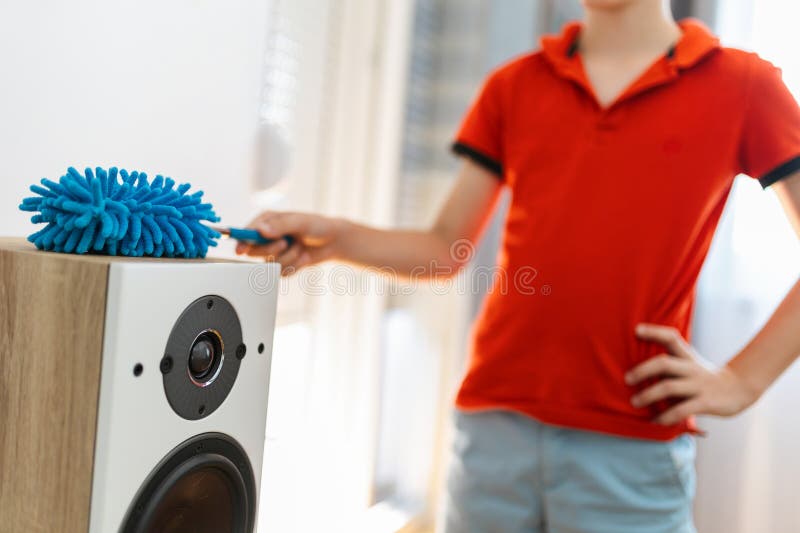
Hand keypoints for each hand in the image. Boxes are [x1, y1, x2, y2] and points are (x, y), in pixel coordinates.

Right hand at [235, 211, 342, 274]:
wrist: (333, 241)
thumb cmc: (317, 226)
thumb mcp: (300, 222)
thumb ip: (280, 226)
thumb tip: (260, 230)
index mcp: (266, 220)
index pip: (246, 232)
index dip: (241, 241)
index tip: (241, 250)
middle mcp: (266, 236)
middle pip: (253, 251)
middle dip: (272, 250)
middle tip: (285, 243)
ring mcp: (273, 251)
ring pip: (268, 264)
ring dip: (288, 258)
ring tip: (300, 248)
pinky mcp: (281, 263)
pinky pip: (280, 273)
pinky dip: (294, 267)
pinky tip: (302, 257)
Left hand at [625, 324, 760, 424]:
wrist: (740, 390)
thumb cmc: (704, 379)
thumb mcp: (689, 365)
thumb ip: (669, 367)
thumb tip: (636, 374)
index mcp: (687, 357)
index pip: (671, 338)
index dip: (654, 332)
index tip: (636, 330)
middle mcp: (691, 368)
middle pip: (664, 363)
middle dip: (642, 370)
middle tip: (627, 379)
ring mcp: (699, 385)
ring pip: (669, 387)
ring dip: (648, 395)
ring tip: (635, 402)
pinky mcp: (706, 403)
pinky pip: (682, 410)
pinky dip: (666, 417)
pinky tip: (656, 421)